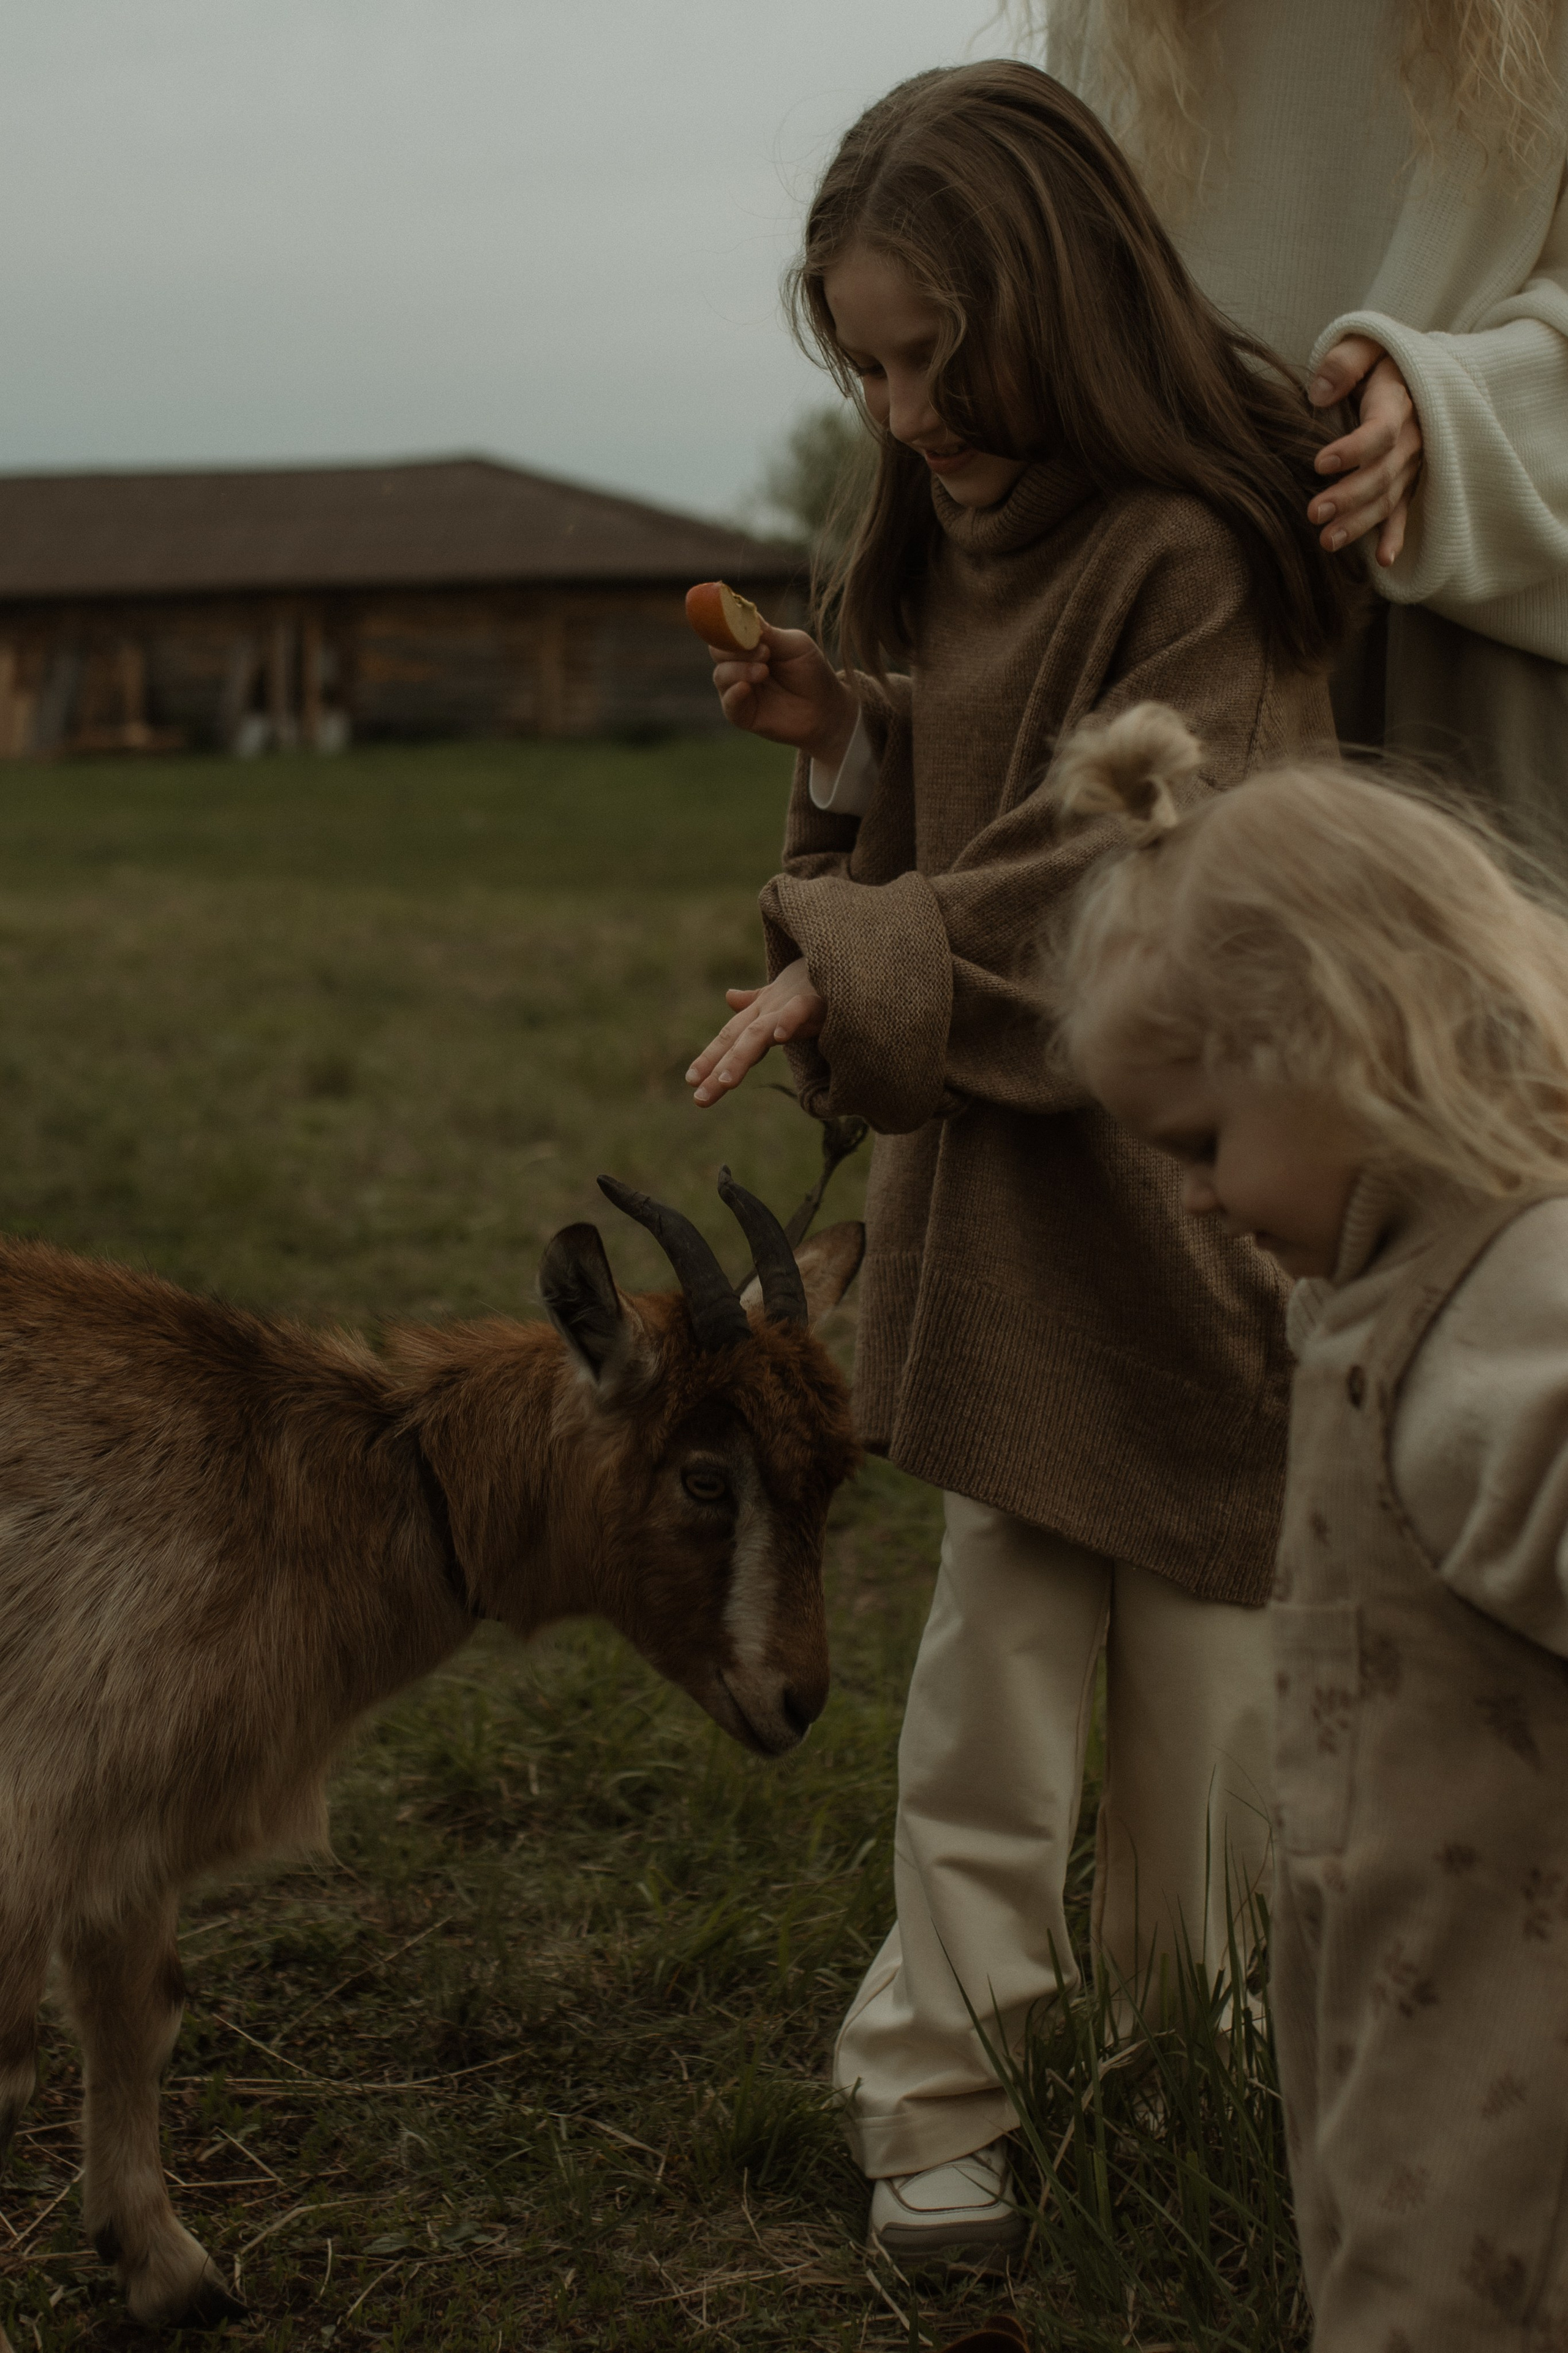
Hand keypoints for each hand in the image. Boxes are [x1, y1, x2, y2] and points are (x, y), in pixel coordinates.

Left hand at [685, 958, 825, 1107]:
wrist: (844, 955)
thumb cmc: (816, 974)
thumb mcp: (783, 991)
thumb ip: (757, 999)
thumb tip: (730, 998)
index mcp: (763, 1011)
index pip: (731, 1037)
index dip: (710, 1058)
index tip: (691, 1082)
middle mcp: (771, 1008)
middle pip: (737, 1039)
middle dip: (716, 1067)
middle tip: (699, 1098)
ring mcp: (791, 1003)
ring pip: (759, 1031)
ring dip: (741, 1055)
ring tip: (726, 1082)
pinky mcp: (817, 998)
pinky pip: (800, 1008)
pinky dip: (789, 1019)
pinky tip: (780, 1036)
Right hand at [705, 623, 857, 766]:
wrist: (826, 709)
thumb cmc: (811, 672)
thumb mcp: (795, 645)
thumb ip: (769, 633)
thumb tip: (744, 614)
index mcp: (749, 644)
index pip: (726, 630)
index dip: (729, 625)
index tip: (742, 624)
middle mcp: (739, 665)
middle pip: (717, 650)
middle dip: (735, 647)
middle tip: (764, 651)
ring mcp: (738, 690)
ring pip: (721, 675)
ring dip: (740, 669)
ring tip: (764, 671)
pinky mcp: (742, 714)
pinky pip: (728, 703)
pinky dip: (734, 693)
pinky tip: (746, 687)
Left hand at [1306, 334, 1423, 567]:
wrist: (1418, 370)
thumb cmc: (1382, 357)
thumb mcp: (1367, 343)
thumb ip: (1345, 362)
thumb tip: (1319, 392)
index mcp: (1400, 403)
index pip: (1380, 432)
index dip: (1352, 450)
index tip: (1319, 463)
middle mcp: (1412, 439)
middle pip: (1383, 474)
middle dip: (1350, 497)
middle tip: (1314, 513)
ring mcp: (1414, 464)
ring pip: (1389, 499)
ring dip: (1361, 524)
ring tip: (1327, 542)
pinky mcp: (1411, 480)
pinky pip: (1405, 512)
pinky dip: (1395, 536)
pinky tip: (1383, 562)